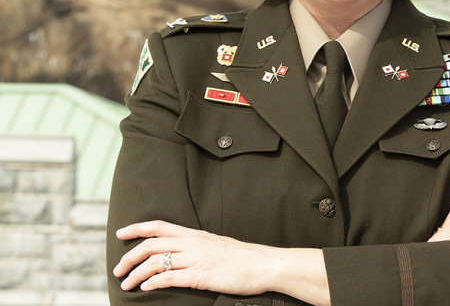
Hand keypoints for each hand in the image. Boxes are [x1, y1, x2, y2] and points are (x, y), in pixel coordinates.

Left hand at [113, 221, 329, 303]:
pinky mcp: (201, 276)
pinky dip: (153, 282)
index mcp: (196, 234)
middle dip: (129, 257)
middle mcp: (193, 243)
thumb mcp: (218, 246)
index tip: (121, 234)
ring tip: (127, 284)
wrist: (266, 265)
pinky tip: (146, 288)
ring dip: (136, 274)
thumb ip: (198, 247)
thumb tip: (183, 253)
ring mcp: (197, 259)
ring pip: (156, 262)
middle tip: (118, 269)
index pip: (160, 226)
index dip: (137, 228)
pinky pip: (170, 277)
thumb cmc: (244, 259)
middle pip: (152, 245)